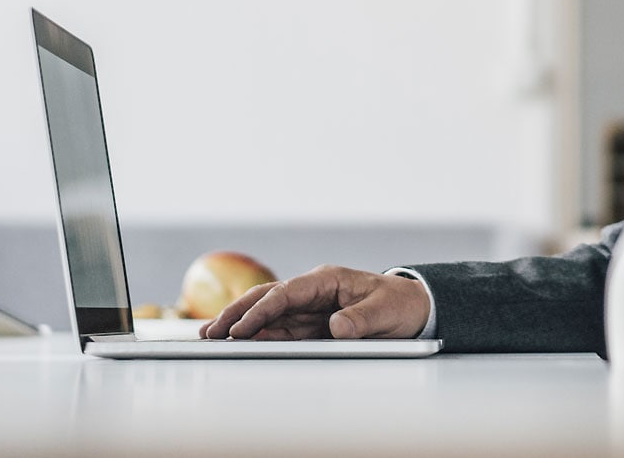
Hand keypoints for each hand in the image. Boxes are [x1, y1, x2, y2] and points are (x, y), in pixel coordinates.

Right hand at [197, 265, 430, 340]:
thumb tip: (337, 327)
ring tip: (211, 337)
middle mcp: (313, 291)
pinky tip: (239, 343)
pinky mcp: (312, 323)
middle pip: (267, 299)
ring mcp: (310, 307)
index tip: (241, 329)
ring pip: (268, 315)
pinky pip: (281, 329)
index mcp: (327, 280)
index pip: (286, 294)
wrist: (414, 308)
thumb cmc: (400, 305)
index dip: (262, 311)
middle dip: (237, 314)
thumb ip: (362, 320)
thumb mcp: (385, 313)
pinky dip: (259, 335)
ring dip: (241, 325)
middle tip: (209, 332)